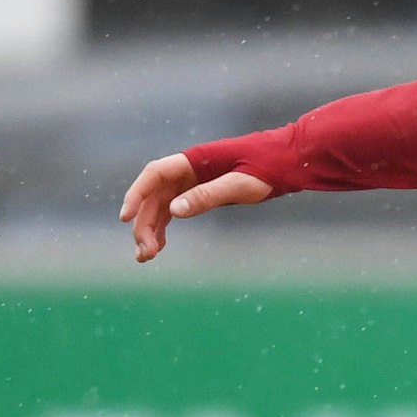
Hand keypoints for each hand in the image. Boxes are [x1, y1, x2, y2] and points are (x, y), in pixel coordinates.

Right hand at [119, 153, 270, 261]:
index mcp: (194, 160)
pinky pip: (175, 209)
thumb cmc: (269, 168)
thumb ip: (208, 196)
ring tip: (146, 256)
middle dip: (144, 223)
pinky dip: (165, 227)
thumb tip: (174, 211)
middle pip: (155, 196)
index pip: (154, 175)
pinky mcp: (202, 191)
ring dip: (151, 229)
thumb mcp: (240, 184)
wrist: (290, 161)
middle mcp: (189, 169)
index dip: (137, 195)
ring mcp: (194, 180)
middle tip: (144, 252)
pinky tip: (159, 246)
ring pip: (163, 205)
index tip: (125, 218)